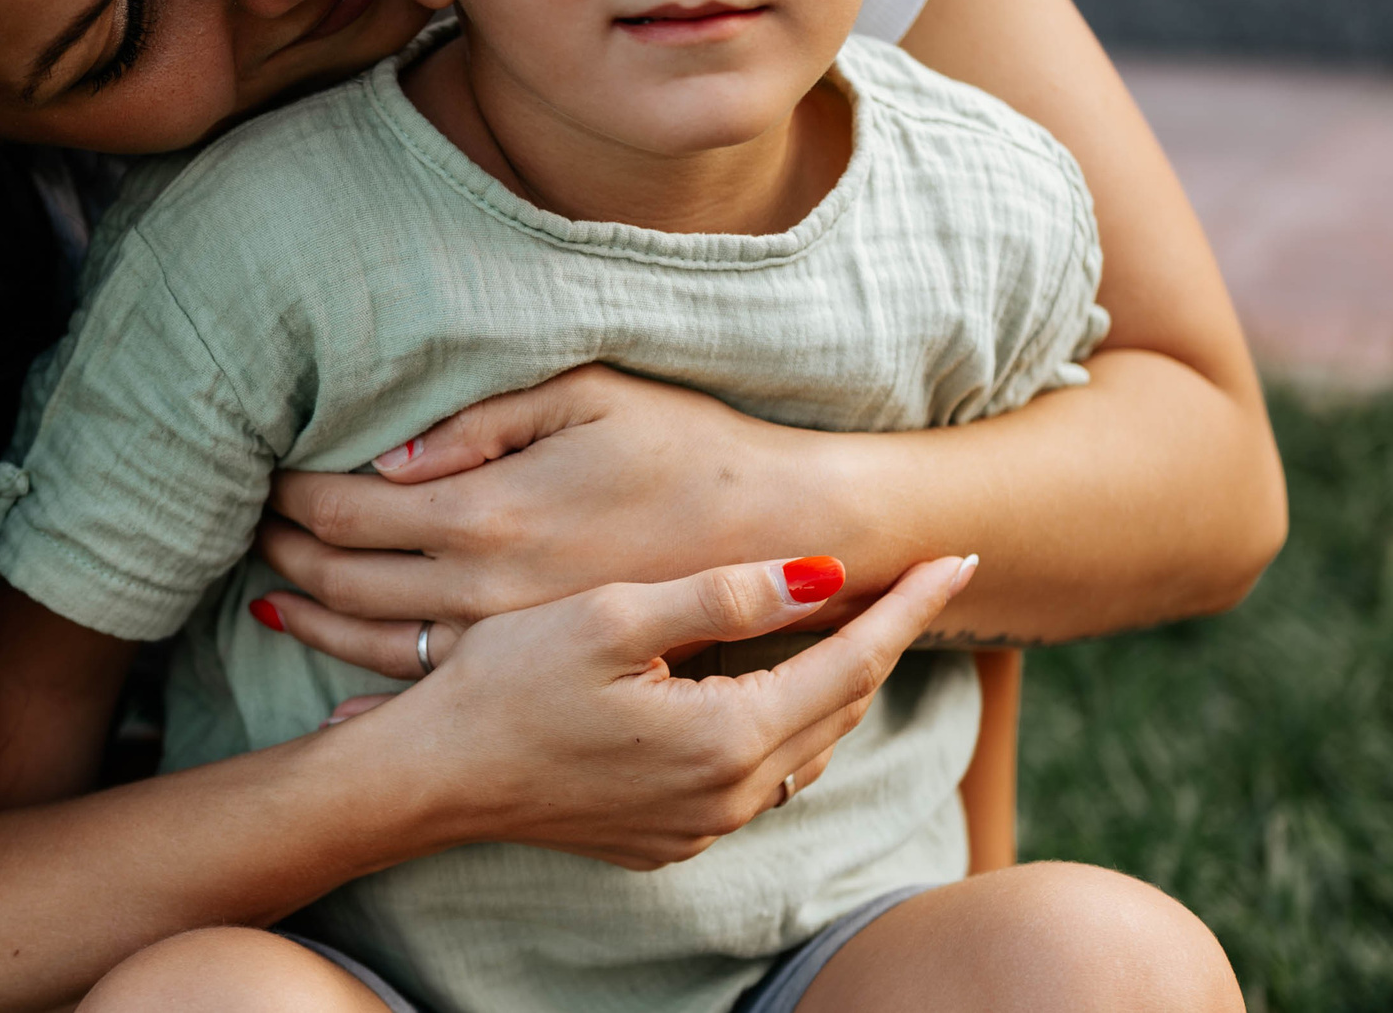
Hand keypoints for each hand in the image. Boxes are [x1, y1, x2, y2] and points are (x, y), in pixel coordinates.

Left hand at [263, 365, 823, 627]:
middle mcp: (484, 591)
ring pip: (372, 641)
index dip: (293, 493)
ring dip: (311, 616)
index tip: (262, 473)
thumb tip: (388, 462)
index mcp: (488, 514)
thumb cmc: (685, 447)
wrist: (781, 535)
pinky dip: (366, 676)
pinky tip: (335, 667)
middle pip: (343, 580)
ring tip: (270, 592)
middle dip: (285, 551)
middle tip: (247, 526)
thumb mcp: (585, 397)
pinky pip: (429, 681)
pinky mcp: (536, 666)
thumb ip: (480, 426)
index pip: (348, 511)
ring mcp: (508, 640)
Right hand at [313, 554, 977, 867]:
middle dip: (886, 639)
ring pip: (802, 747)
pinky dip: (780, 723)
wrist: (432, 777)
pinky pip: (754, 777)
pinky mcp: (667, 837)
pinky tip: (769, 684)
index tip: (960, 555)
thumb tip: (823, 571)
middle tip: (921, 578)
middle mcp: (729, 796)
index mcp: (728, 735)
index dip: (911, 604)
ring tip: (859, 622)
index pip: (853, 660)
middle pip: (840, 708)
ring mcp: (699, 826)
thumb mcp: (613, 615)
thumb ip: (722, 595)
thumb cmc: (506, 683)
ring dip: (835, 685)